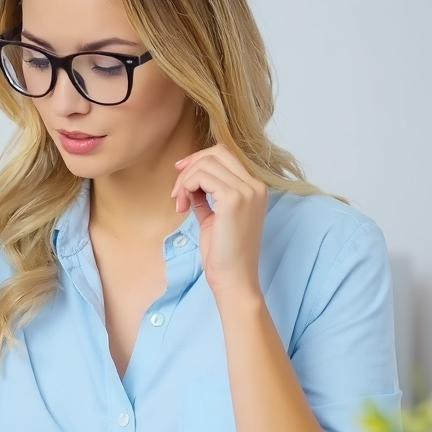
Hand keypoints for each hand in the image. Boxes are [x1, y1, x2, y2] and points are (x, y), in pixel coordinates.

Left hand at [170, 144, 267, 307]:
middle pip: (217, 152)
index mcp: (254, 188)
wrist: (234, 279)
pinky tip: (182, 207)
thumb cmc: (224, 254)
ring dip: (184, 180)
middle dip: (189, 167)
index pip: (226, 155)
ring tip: (179, 204)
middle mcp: (255, 185)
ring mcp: (247, 191)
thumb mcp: (214, 218)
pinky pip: (202, 177)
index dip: (199, 159)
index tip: (180, 173)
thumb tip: (189, 181)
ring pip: (206, 163)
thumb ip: (206, 197)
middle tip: (176, 192)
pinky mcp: (234, 199)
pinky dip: (186, 187)